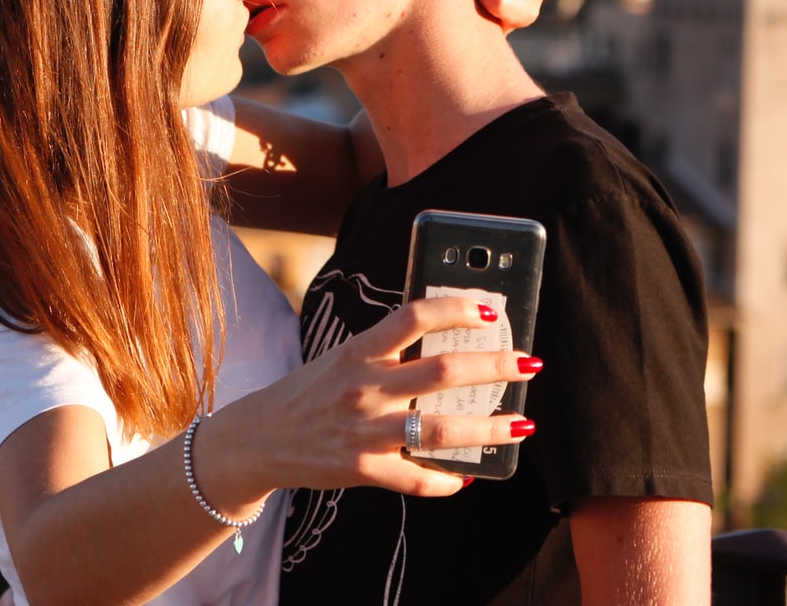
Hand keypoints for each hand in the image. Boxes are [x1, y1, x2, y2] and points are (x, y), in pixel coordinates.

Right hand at [201, 295, 540, 503]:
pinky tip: (466, 475)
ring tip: (522, 424)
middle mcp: (363, 387)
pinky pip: (416, 479)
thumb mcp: (341, 358)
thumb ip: (385, 349)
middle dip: (494, 366)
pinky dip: (446, 480)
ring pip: (440, 430)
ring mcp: (364, 431)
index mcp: (359, 351)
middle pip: (441, 372)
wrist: (258, 438)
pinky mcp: (362, 469)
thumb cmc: (311, 392)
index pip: (413, 317)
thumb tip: (446, 339)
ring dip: (489, 428)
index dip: (455, 308)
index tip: (489, 307)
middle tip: (528, 363)